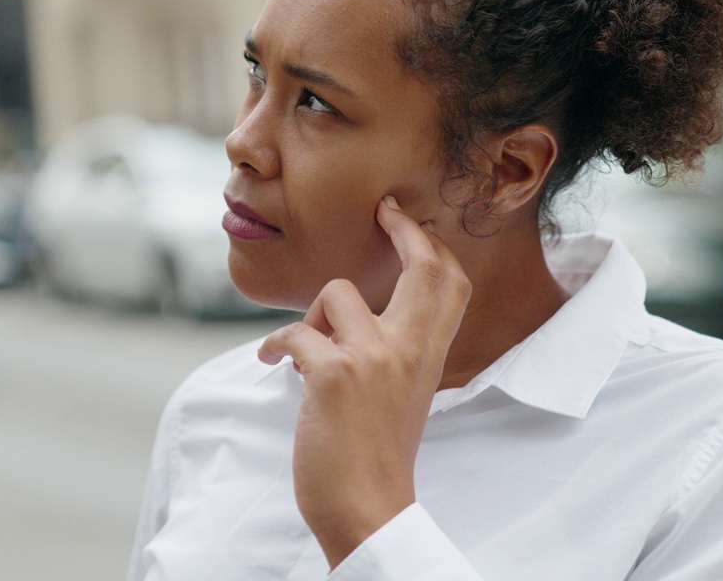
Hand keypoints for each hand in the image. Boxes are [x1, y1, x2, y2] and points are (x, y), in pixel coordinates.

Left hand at [258, 195, 472, 568]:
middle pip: (426, 266)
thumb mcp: (404, 395)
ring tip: (303, 350)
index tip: (402, 220)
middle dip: (403, 229)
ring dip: (310, 316)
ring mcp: (374, 358)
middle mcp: (408, 349)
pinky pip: (293, 334)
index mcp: (429, 356)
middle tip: (382, 214)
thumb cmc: (376, 455)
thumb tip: (349, 317)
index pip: (450, 283)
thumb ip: (396, 352)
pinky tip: (272, 363)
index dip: (429, 244)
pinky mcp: (333, 374)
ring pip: (336, 292)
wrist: (367, 508)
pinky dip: (275, 346)